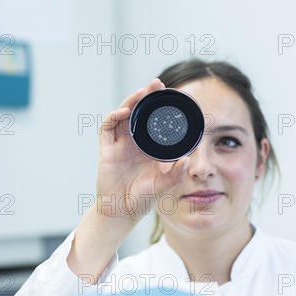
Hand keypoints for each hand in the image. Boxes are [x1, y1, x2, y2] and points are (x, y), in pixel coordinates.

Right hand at [95, 78, 189, 221]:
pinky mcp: (107, 150)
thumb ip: (176, 174)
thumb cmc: (143, 199)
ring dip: (131, 102)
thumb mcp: (165, 185)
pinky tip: (123, 113)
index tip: (172, 95)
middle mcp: (134, 142)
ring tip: (141, 93)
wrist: (121, 211)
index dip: (161, 107)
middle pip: (139, 112)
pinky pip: (107, 128)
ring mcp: (120, 144)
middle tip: (156, 84)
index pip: (155, 120)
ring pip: (123, 115)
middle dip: (146, 97)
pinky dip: (113, 117)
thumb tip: (188, 160)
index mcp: (149, 147)